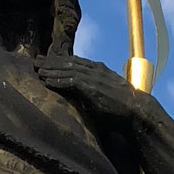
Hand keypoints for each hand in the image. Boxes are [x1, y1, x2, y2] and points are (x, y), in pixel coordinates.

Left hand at [34, 55, 149, 129]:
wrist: (137, 112)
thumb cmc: (124, 109)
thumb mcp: (108, 95)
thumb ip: (96, 92)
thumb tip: (86, 98)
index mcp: (101, 70)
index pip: (77, 62)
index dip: (61, 61)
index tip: (48, 62)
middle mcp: (96, 70)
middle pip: (69, 62)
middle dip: (52, 61)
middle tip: (36, 61)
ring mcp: (94, 78)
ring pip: (68, 69)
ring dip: (51, 70)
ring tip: (38, 70)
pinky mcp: (92, 88)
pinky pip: (70, 81)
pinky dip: (57, 81)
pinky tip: (47, 82)